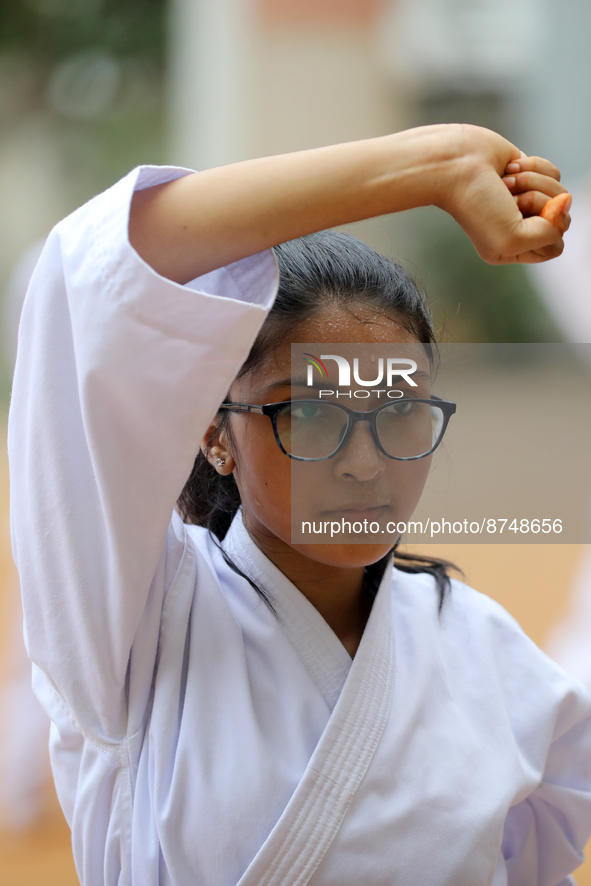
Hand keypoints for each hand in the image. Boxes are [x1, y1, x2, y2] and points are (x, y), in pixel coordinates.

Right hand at [440, 125, 568, 264]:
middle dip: (538, 204)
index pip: (555, 246)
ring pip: (559, 193)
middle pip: (562, 218)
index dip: (547, 231)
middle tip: (509, 202)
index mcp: (512, 250)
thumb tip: (567, 202)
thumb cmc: (478, 205)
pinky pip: (553, 173)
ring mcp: (525, 199)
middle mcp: (520, 226)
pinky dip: (534, 167)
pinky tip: (509, 169)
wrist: (457, 165)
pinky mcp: (528, 174)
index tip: (522, 220)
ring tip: (506, 183)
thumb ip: (551, 232)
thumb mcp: (514, 238)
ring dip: (533, 184)